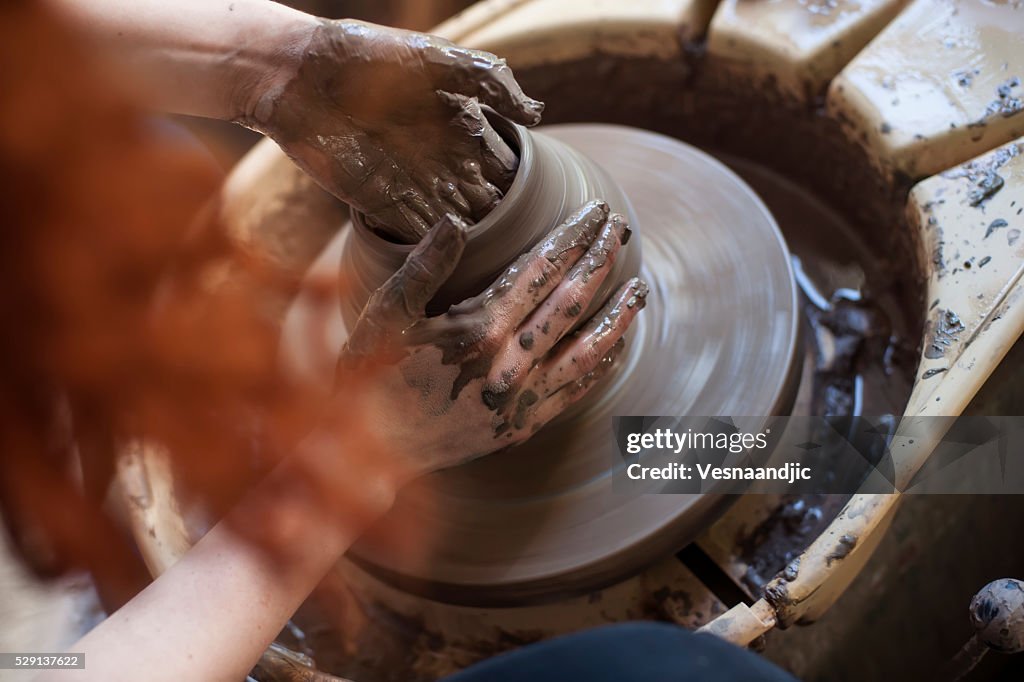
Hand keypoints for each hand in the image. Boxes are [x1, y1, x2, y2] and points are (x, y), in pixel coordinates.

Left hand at [246, 19, 543, 243]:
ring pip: (452, 219)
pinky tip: (455, 258)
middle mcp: (438, 158)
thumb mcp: (437, 59)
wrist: (296, 73)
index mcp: (457, 124)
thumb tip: (538, 114)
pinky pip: (413, 231)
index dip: (519, 185)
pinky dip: (433, 245)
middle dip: (500, 220)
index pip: (500, 164)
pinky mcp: (376, 202)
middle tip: (524, 244)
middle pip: (480, 198)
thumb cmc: (366, 54)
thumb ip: (490, 82)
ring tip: (497, 258)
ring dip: (471, 237)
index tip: (541, 206)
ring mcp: (409, 182)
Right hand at [338, 200, 647, 477]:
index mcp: (479, 328)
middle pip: (572, 301)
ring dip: (618, 316)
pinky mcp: (521, 425)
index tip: (595, 212)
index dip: (573, 236)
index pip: (542, 269)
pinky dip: (602, 365)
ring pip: (588, 349)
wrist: (370, 456)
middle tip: (620, 229)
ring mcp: (521, 398)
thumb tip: (456, 220)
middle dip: (601, 260)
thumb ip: (423, 267)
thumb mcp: (385, 315)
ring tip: (639, 289)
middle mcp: (510, 363)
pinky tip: (617, 346)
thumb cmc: (369, 378)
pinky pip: (576, 391)